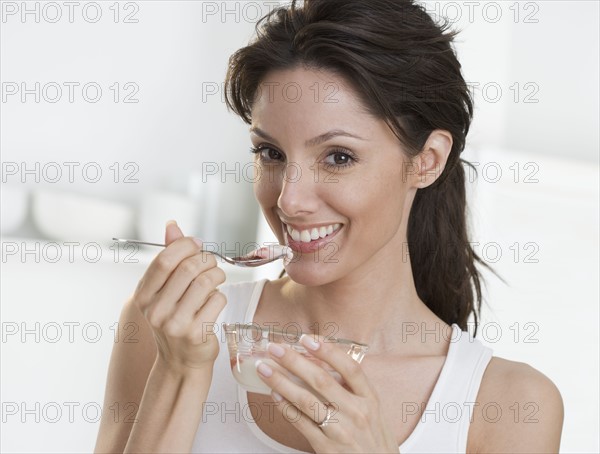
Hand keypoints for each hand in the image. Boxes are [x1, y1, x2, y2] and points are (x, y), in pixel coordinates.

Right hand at [132, 220, 226, 372]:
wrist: (181, 362)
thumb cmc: (175, 318)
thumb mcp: (164, 290)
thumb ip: (169, 258)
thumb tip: (172, 225)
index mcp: (143, 295)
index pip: (164, 259)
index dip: (185, 245)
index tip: (197, 245)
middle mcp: (156, 310)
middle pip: (189, 268)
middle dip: (207, 259)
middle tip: (211, 264)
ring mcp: (175, 324)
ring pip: (206, 281)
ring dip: (217, 274)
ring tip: (216, 279)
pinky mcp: (196, 334)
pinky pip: (217, 299)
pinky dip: (220, 295)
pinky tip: (214, 302)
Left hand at [256, 335, 397, 452]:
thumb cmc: (374, 439)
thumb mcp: (373, 409)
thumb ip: (352, 388)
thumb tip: (323, 361)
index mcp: (369, 399)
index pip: (350, 368)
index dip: (328, 351)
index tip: (307, 339)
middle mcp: (356, 412)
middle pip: (321, 381)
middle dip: (295, 361)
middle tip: (276, 348)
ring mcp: (340, 430)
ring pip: (306, 400)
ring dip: (282, 381)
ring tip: (265, 369)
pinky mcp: (325, 447)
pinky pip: (300, 423)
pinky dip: (285, 407)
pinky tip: (274, 394)